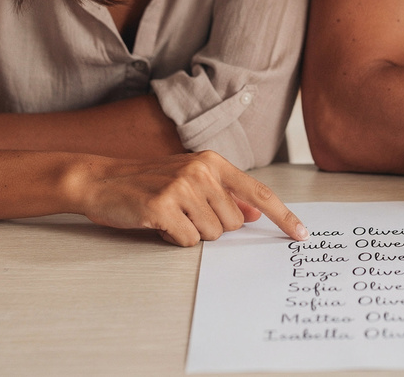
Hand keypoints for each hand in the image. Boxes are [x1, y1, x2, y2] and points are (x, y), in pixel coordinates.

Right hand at [74, 151, 308, 245]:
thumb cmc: (149, 183)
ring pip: (211, 235)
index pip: (259, 192)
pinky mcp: (162, 207)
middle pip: (232, 224)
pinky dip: (174, 239)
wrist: (102, 180)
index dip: (283, 216)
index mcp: (213, 163)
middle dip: (211, 227)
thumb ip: (225, 195)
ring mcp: (182, 188)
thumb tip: (255, 214)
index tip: (302, 234)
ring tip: (171, 216)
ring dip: (192, 233)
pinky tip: (158, 223)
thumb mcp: (191, 181)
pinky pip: (187, 241)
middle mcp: (201, 171)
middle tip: (185, 214)